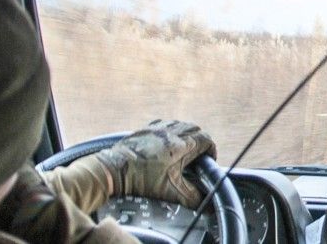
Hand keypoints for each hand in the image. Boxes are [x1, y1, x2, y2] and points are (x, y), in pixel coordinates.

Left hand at [95, 120, 216, 208]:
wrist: (115, 169)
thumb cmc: (143, 180)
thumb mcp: (171, 191)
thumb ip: (191, 197)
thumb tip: (205, 203)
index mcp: (182, 145)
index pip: (206, 139)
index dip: (211, 150)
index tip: (209, 159)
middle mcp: (172, 132)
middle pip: (195, 129)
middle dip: (200, 140)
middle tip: (198, 154)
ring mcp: (157, 128)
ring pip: (180, 124)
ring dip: (186, 133)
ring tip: (183, 147)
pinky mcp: (145, 129)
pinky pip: (164, 123)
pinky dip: (170, 130)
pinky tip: (165, 142)